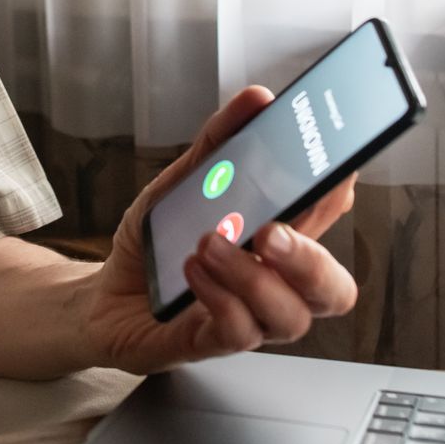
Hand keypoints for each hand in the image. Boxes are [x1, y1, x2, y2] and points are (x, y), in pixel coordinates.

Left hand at [77, 86, 358, 374]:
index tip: (333, 167)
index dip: (339, 194)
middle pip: (334, 289)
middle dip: (312, 259)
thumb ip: (218, 143)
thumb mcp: (180, 184)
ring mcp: (250, 318)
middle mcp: (274, 284)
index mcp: (278, 239)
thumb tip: (257, 100)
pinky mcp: (215, 343)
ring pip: (291, 317)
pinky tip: (193, 270)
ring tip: (209, 244)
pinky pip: (241, 333)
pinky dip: (218, 296)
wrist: (104, 296)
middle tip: (272, 231)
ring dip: (251, 276)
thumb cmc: (157, 245)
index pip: (329, 220)